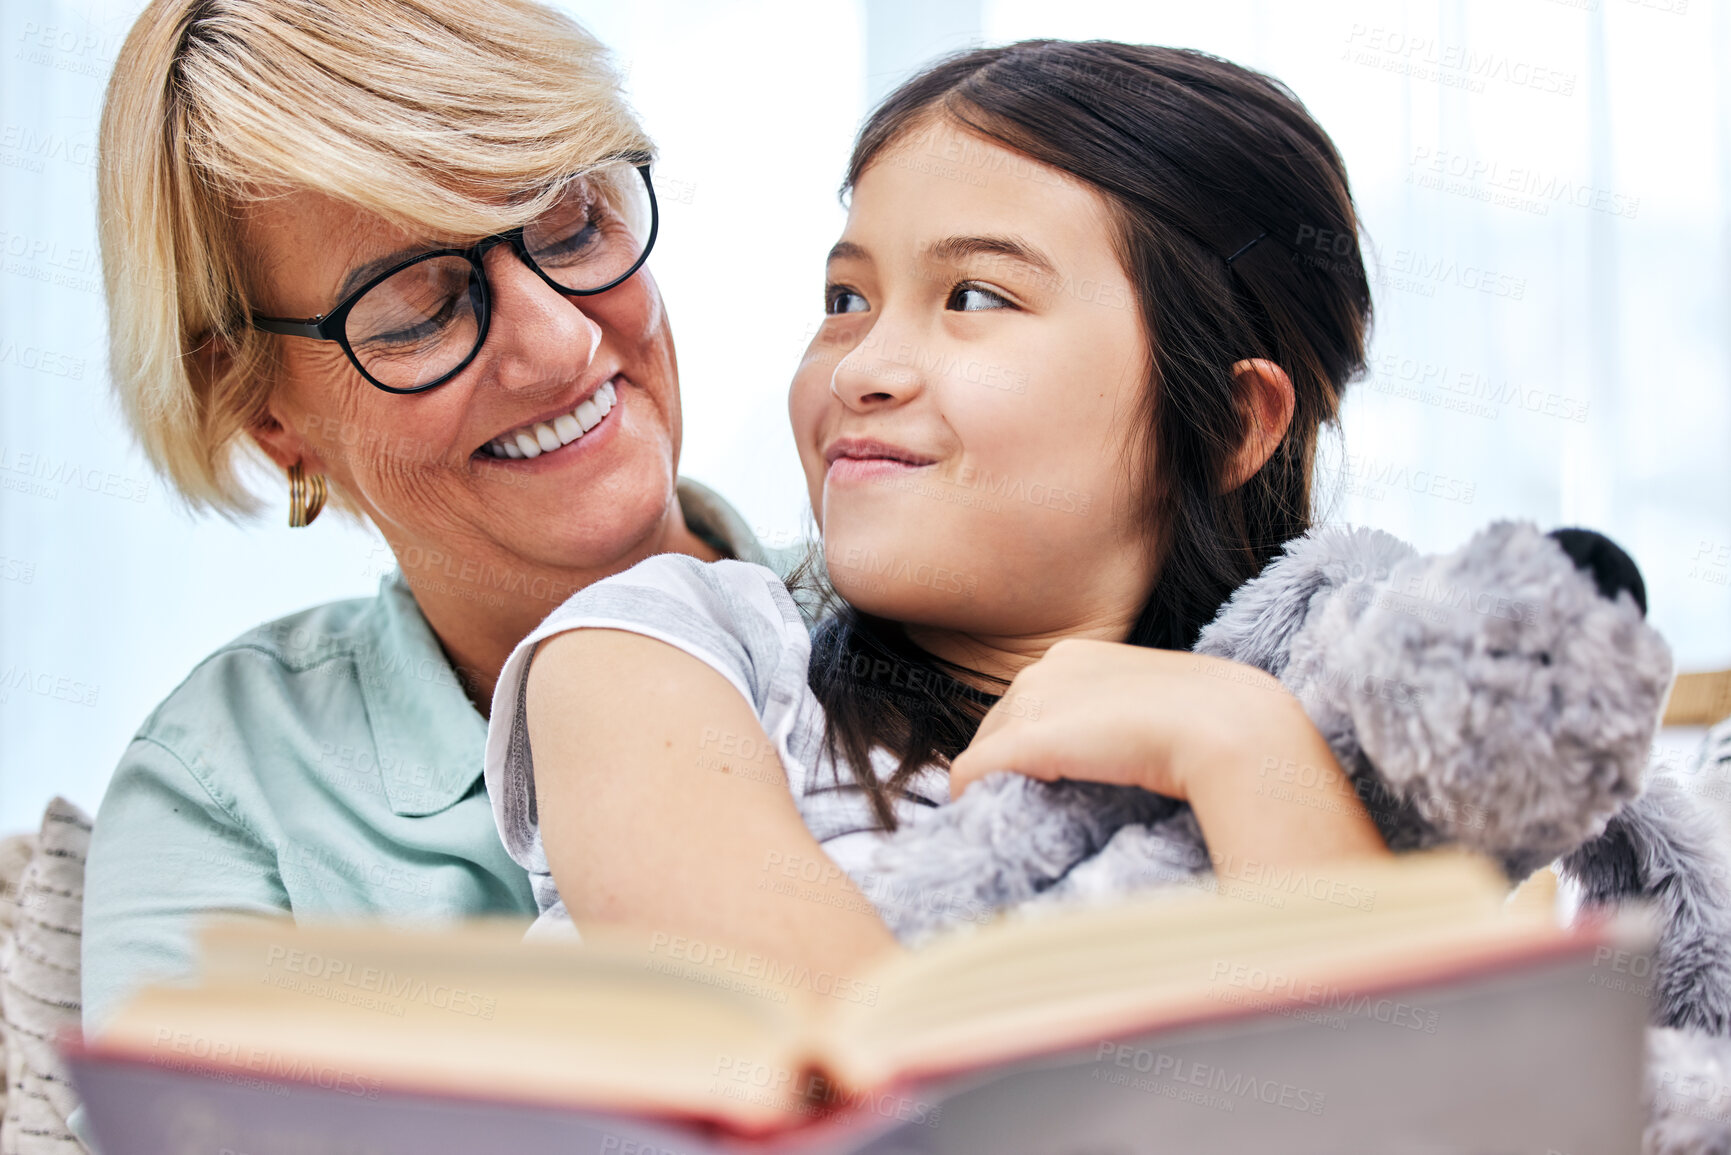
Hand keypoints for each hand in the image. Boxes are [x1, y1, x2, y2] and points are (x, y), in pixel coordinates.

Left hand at [948, 638, 1389, 865]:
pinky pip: (973, 770)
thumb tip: (1115, 746)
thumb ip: (1119, 717)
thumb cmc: (1212, 719)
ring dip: (990, 781)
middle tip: (1016, 802)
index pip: (1028, 701)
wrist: (1230, 726)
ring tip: (1003, 816)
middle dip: (1002, 761)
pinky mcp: (1028, 740)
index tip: (1040, 777)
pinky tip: (977, 817)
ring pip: (983, 748)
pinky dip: (969, 795)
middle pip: (997, 723)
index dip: (1026, 740)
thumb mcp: (1156, 705)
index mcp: (1074, 655)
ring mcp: (1034, 701)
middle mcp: (1044, 668)